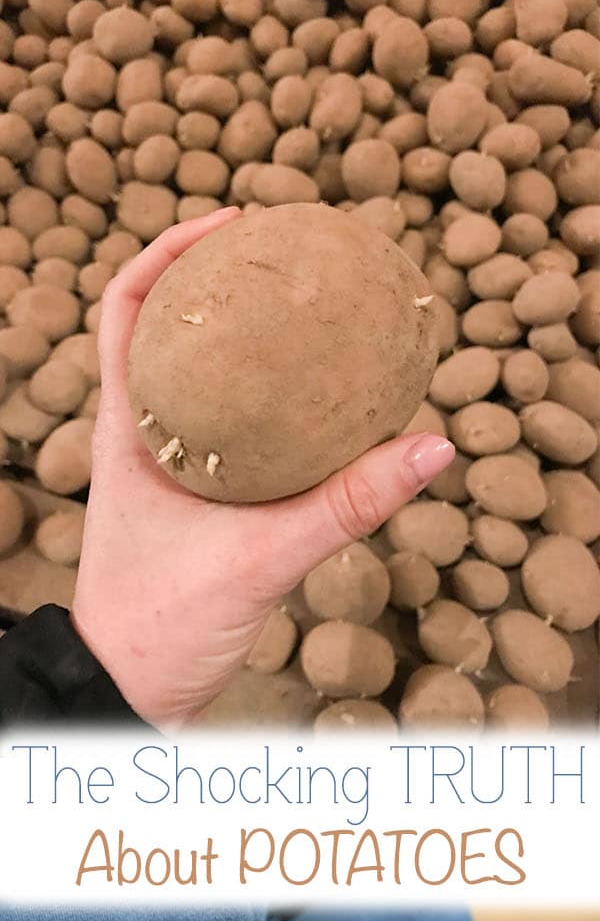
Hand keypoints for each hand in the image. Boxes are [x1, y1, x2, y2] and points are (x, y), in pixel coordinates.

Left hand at [72, 213, 452, 722]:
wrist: (124, 700)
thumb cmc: (161, 627)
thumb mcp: (261, 559)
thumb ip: (346, 505)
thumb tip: (428, 447)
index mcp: (128, 427)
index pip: (128, 303)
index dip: (172, 248)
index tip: (236, 221)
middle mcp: (140, 438)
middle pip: (172, 329)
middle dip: (226, 284)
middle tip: (293, 258)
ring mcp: (163, 475)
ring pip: (201, 384)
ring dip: (246, 346)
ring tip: (311, 318)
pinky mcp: (190, 512)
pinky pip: (230, 440)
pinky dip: (268, 416)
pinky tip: (319, 416)